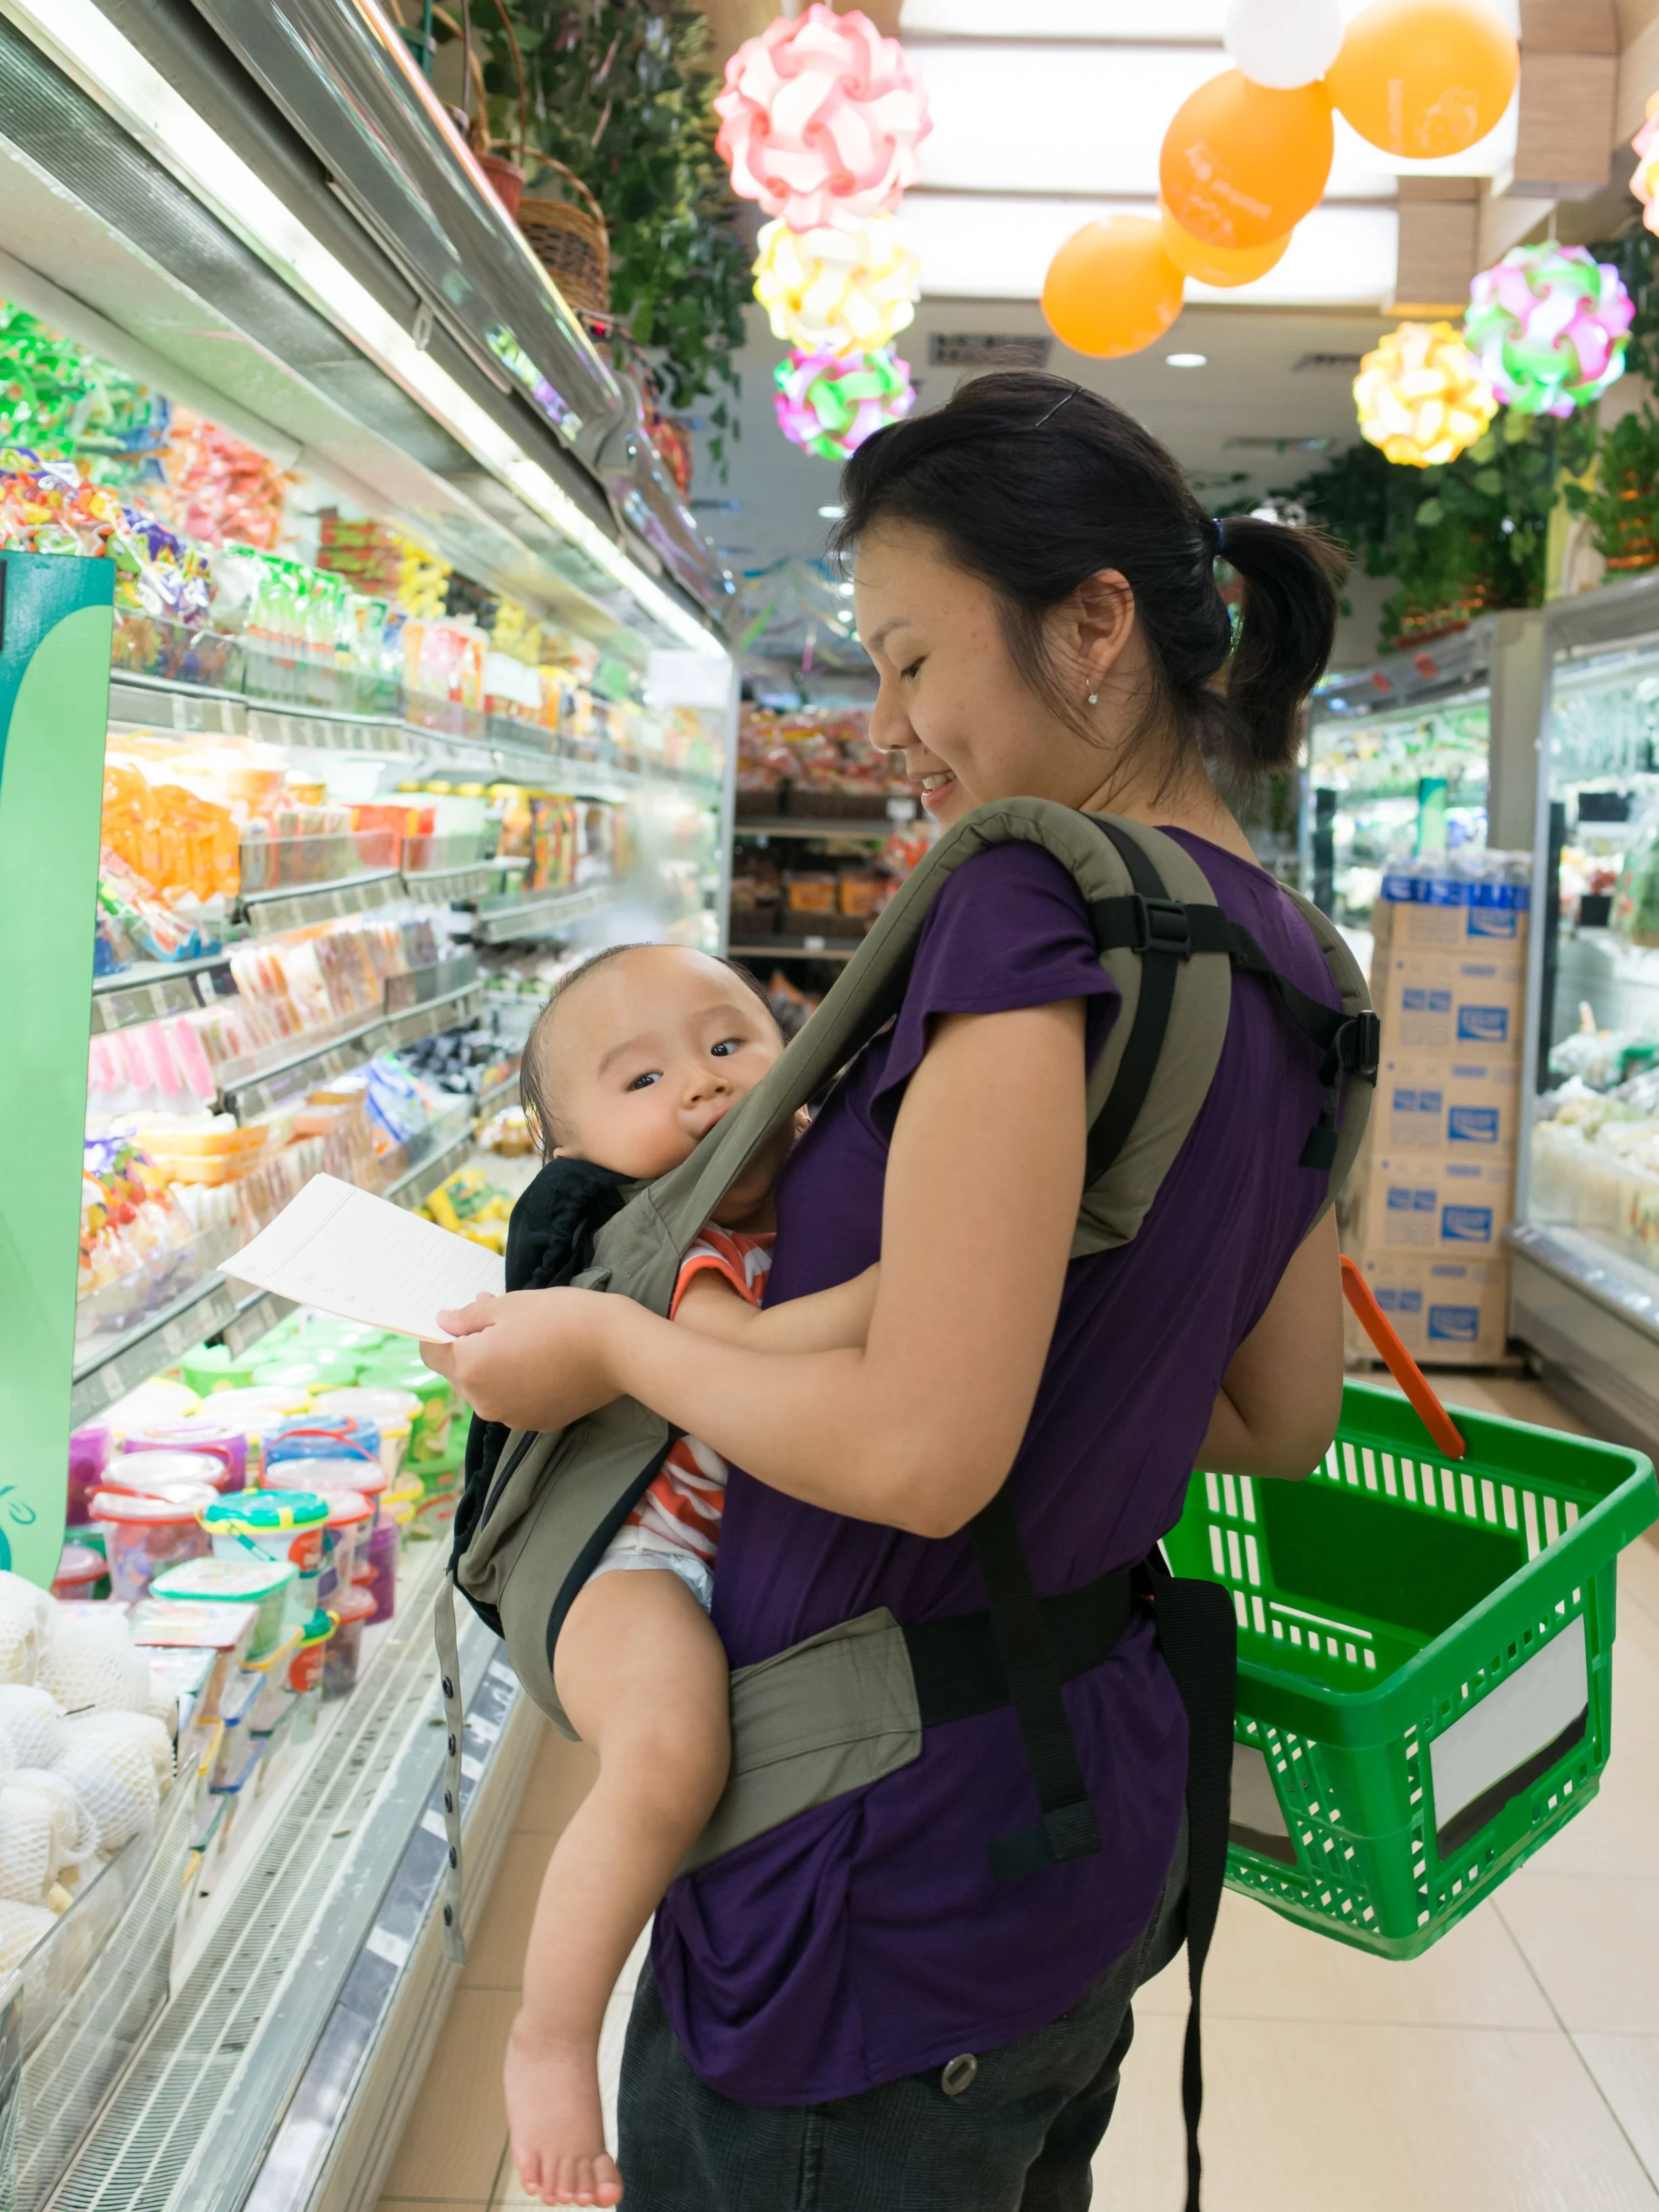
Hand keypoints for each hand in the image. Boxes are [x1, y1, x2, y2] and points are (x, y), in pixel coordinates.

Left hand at [420, 1287, 618, 1431]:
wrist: (618, 1349)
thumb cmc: (561, 1318)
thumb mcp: (509, 1305)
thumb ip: (468, 1317)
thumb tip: (443, 1323)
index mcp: (469, 1368)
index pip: (431, 1353)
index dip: (440, 1333)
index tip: (460, 1319)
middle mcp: (483, 1401)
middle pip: (458, 1373)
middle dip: (470, 1348)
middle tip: (500, 1320)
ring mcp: (510, 1417)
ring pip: (486, 1390)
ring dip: (495, 1367)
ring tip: (527, 1341)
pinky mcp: (536, 1423)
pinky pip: (513, 1402)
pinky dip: (518, 1384)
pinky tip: (545, 1363)